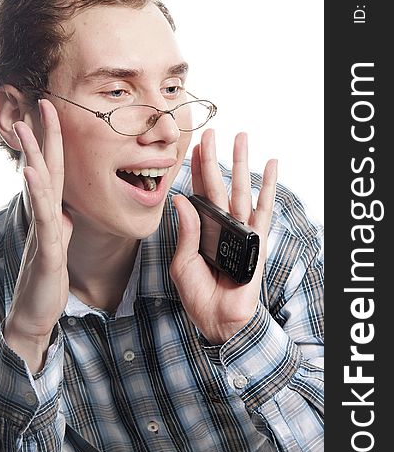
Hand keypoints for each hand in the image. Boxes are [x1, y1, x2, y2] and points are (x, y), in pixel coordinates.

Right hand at [4, 99, 72, 372]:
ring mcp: (42, 230)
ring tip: (25, 126)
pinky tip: (31, 172)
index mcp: (53, 212)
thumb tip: (66, 208)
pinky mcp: (45, 249)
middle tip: (41, 103)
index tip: (56, 113)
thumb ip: (62, 221)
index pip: (56, 170)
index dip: (57, 142)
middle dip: (42, 136)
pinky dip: (37, 193)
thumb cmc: (48, 276)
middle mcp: (45, 215)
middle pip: (45, 169)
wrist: (35, 311)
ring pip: (38, 187)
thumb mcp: (60, 242)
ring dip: (32, 155)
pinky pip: (43, 218)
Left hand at [170, 129, 276, 344]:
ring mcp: (240, 229)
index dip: (195, 170)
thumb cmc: (198, 295)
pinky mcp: (256, 238)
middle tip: (212, 132)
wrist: (218, 319)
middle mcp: (222, 224)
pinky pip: (264, 208)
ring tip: (242, 136)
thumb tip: (180, 200)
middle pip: (218, 183)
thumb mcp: (182, 262)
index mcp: (201, 229)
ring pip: (240, 188)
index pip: (198, 193)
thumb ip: (185, 232)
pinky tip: (271, 164)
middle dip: (215, 157)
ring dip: (241, 162)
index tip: (194, 147)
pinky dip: (268, 186)